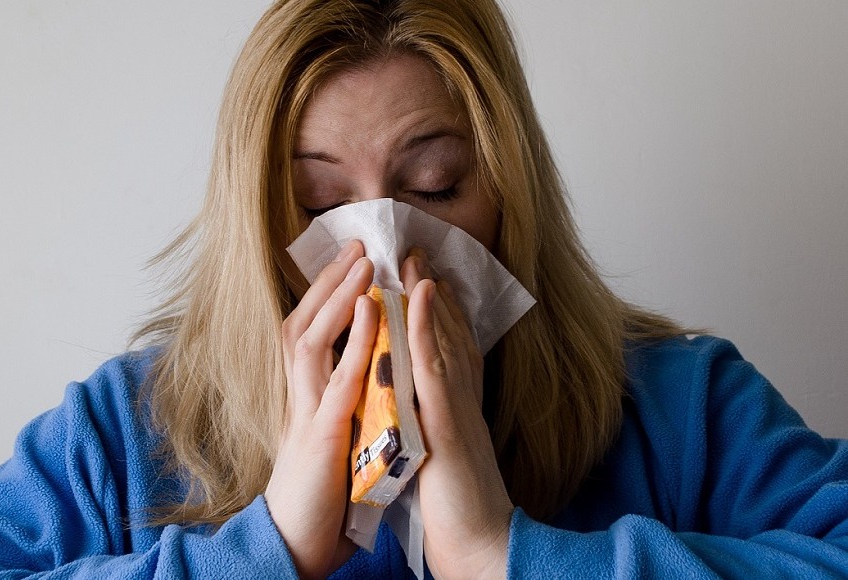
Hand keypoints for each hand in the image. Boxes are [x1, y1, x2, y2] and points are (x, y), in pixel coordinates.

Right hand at [265, 240, 376, 577]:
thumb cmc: (319, 495)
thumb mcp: (330, 437)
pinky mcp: (322, 435)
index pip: (309, 333)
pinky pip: (337, 379)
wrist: (295, 545)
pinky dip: (354, 340)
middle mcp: (299, 396)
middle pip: (304, 323)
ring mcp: (307, 413)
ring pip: (312, 340)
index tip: (350, 264)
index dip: (325, 296)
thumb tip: (363, 374)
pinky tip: (371, 309)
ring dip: (337, 296)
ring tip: (362, 260)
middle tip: (357, 243)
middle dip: (329, 281)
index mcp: (304, 397)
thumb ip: (340, 404)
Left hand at [401, 249, 512, 578]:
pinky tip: (419, 293)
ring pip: (441, 339)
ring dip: (427, 294)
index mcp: (456, 408)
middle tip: (417, 251)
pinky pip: (434, 364)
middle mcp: (461, 399)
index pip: (448, 349)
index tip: (424, 278)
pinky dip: (427, 324)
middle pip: (447, 333)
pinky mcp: (447, 421)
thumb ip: (434, 425)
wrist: (483, 547)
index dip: (437, 312)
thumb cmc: (458, 508)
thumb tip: (417, 410)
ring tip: (413, 254)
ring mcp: (455, 406)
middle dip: (431, 291)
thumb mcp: (444, 454)